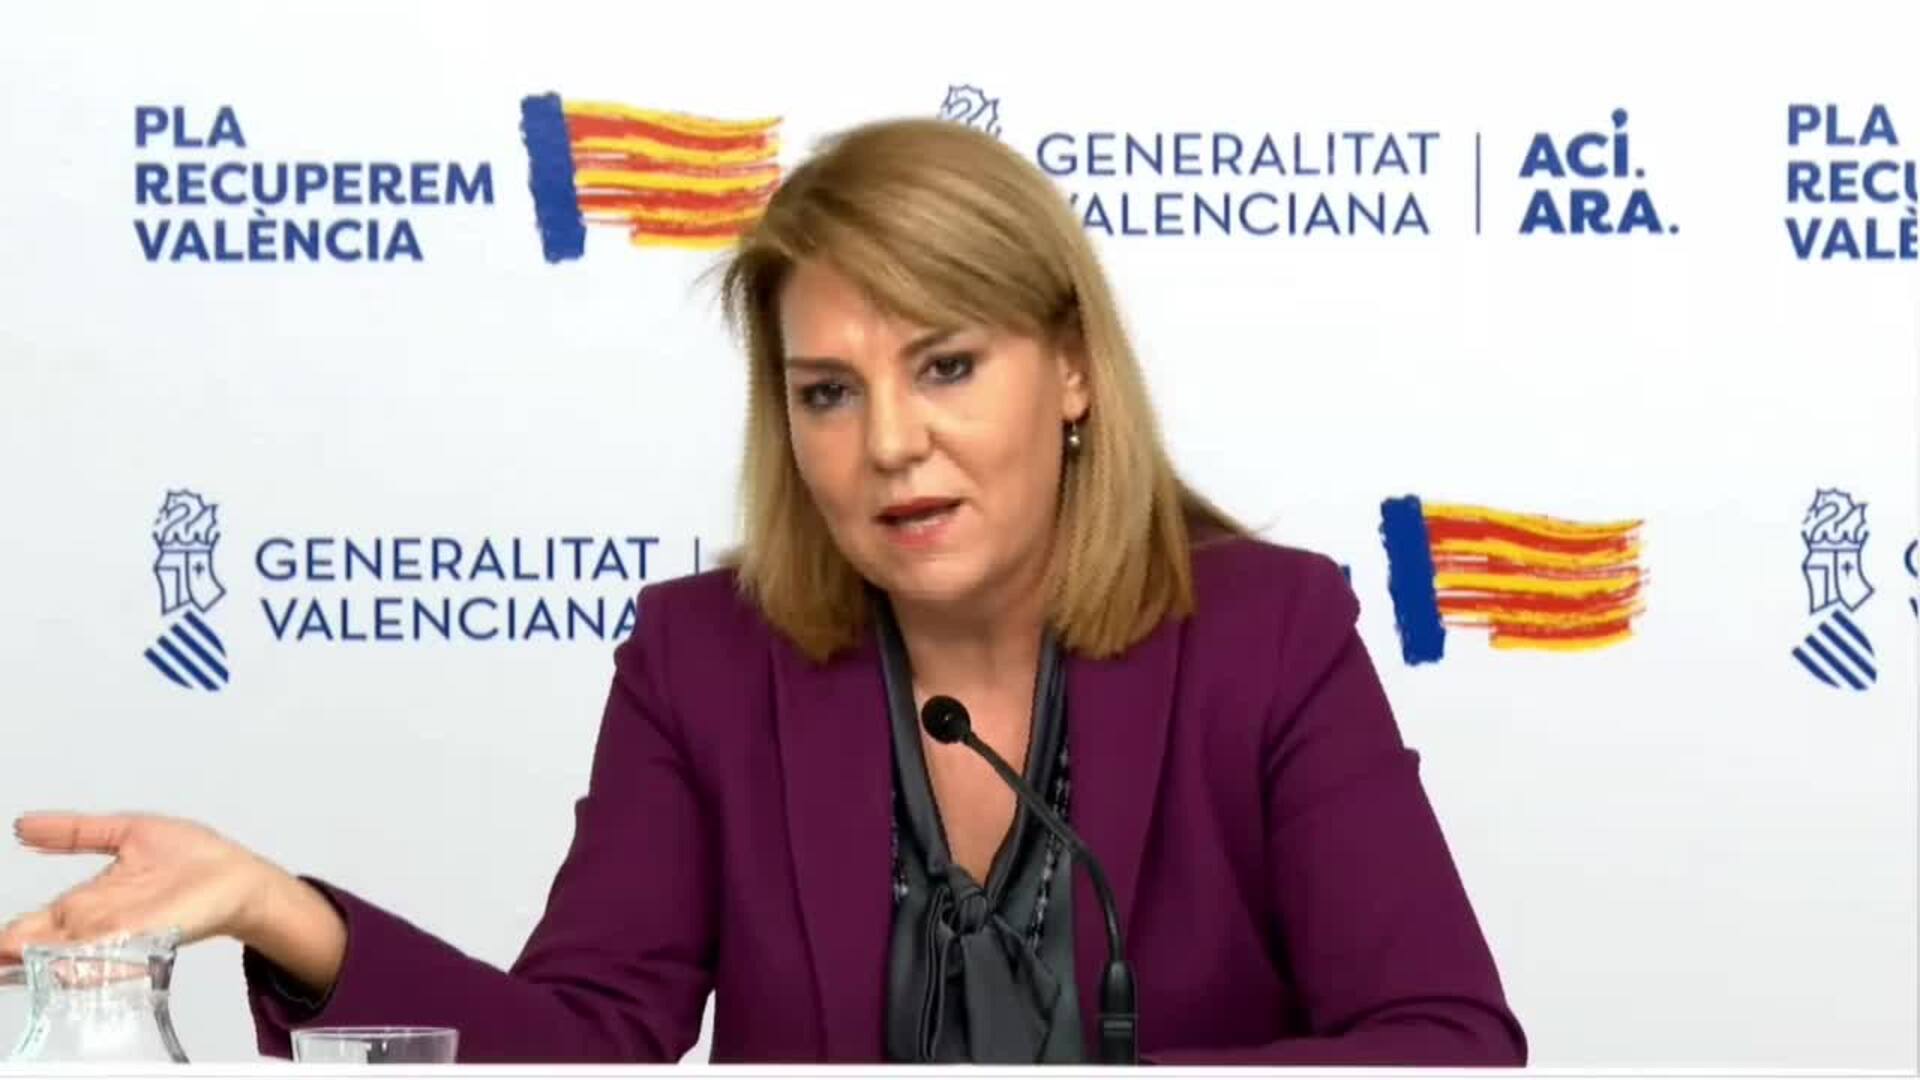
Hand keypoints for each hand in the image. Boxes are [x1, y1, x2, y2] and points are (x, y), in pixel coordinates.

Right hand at [0, 812, 280, 963]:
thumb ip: (75, 832)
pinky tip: (58, 969)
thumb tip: (23, 825)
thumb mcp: (126, 832)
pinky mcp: (147, 937)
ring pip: (64, 956)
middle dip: (11, 954)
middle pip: (41, 947)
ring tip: (7, 959)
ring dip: (36, 962)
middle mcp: (97, 925)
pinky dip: (83, 965)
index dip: (8, 935)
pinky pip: (108, 957)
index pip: (34, 924)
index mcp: (87, 902)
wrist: (237, 876)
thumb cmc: (192, 858)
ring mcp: (120, 936)